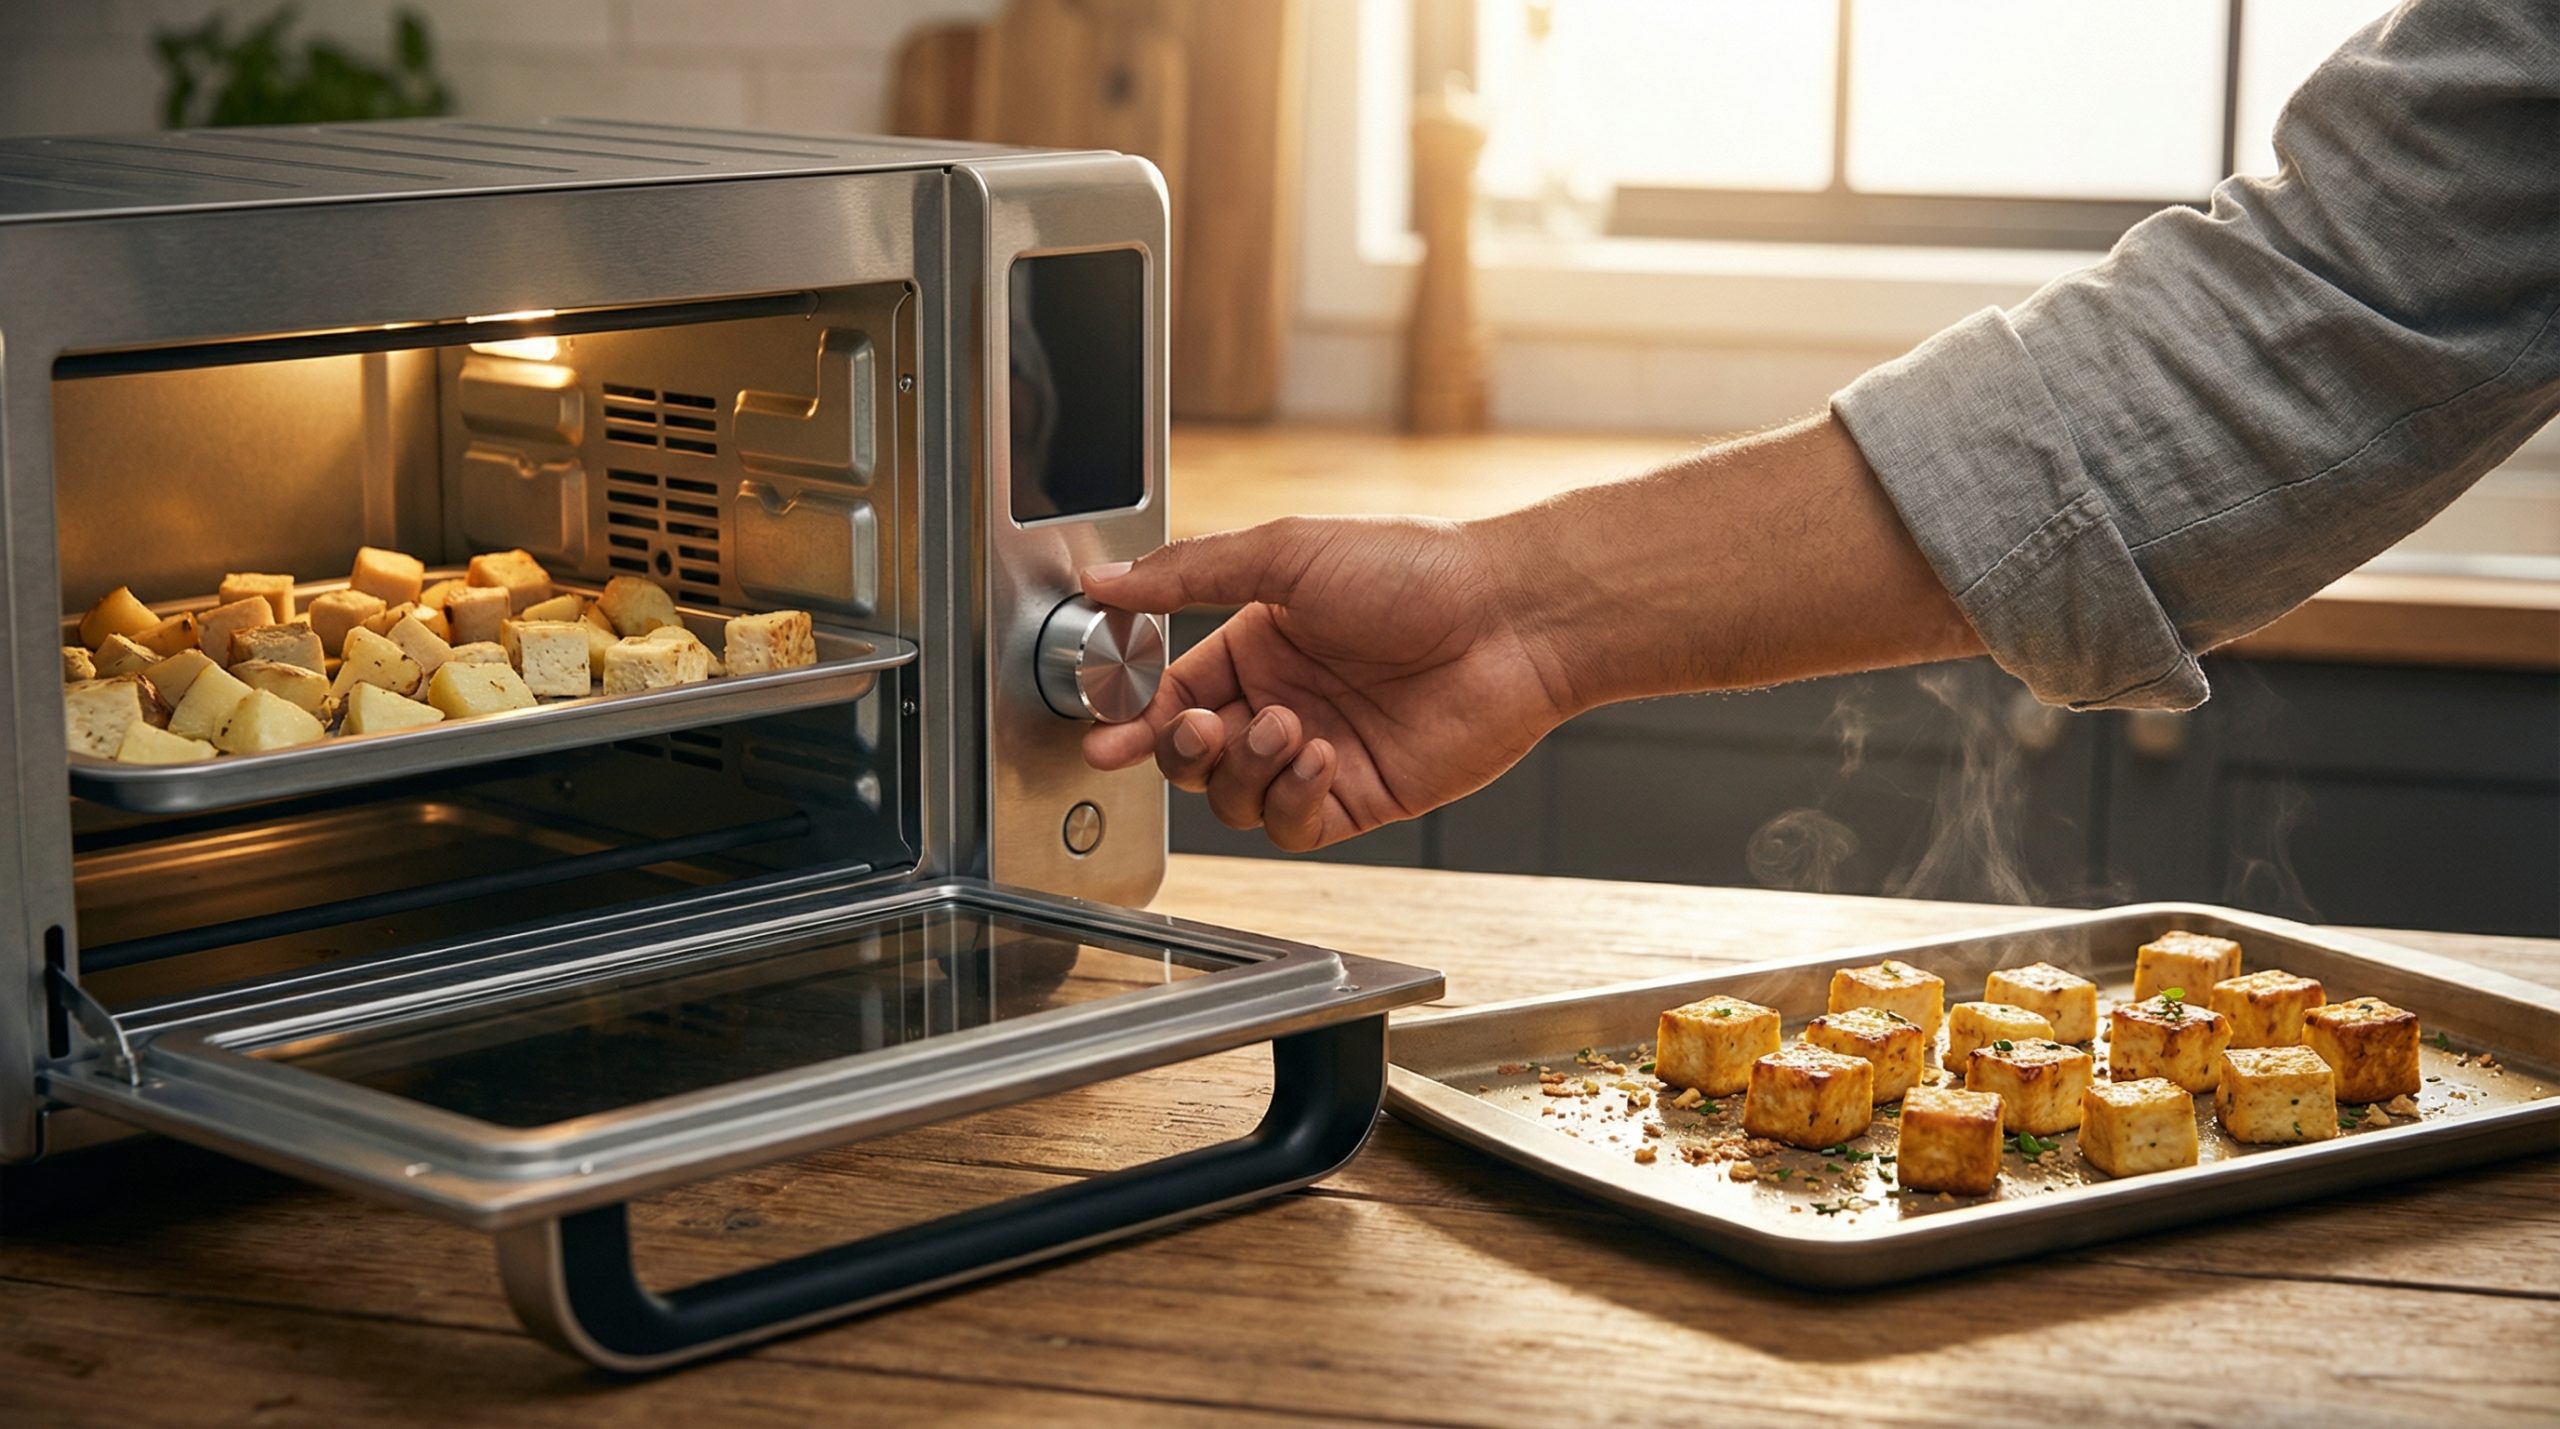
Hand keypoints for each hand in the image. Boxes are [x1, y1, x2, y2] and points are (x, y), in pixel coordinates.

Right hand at [1079, 516, 1577, 851]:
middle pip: (1194, 758)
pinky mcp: (1360, 796)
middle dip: (1182, 751)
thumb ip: (1188, 574)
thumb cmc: (1416, 570)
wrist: (1512, 618)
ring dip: (1245, 770)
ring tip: (1288, 728)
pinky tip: (1319, 758)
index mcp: (1258, 644)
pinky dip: (1290, 799)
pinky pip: (1293, 825)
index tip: (1108, 732)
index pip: (1171, 694)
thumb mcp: (1286, 553)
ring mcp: (1320, 753)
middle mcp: (1283, 701)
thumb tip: (1105, 582)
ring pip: (1235, 799)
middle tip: (1201, 731)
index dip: (1136, 718)